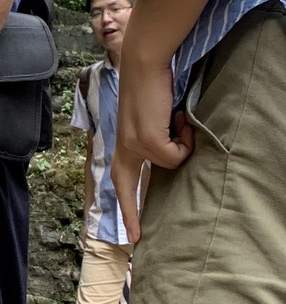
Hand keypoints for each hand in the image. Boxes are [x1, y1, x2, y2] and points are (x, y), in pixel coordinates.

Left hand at [112, 58, 192, 242]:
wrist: (144, 64)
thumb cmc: (151, 86)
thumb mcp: (149, 119)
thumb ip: (153, 140)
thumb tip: (169, 155)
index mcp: (122, 143)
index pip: (119, 179)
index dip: (125, 205)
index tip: (128, 231)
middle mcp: (124, 147)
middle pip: (126, 188)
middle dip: (131, 215)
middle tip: (136, 239)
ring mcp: (134, 145)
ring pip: (170, 163)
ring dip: (182, 143)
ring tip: (175, 119)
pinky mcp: (148, 140)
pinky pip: (177, 154)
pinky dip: (184, 138)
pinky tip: (176, 117)